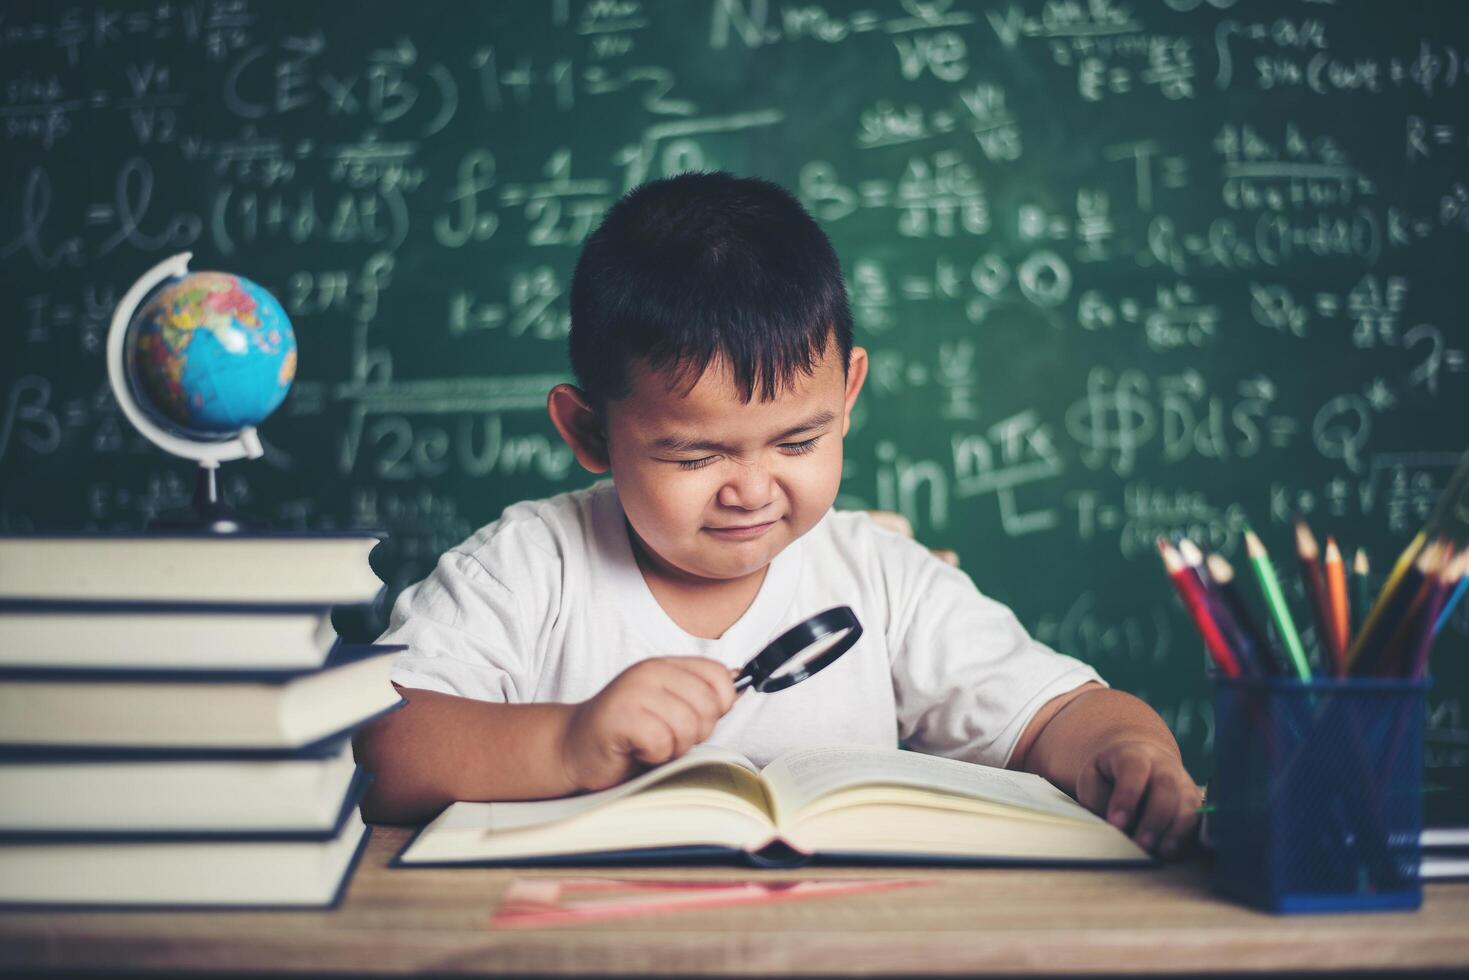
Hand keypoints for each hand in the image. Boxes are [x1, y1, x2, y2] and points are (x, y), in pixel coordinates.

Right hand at [559, 657, 735, 792]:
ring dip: (673, 747)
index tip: (696, 719)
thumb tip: (741, 683)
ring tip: (650, 745)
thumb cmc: (627, 736)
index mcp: (666, 666)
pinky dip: (654, 755)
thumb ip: (702, 697)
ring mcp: (633, 691)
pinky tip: (637, 750)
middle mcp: (650, 671)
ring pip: (687, 725)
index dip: (719, 706)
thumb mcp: (670, 709)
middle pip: (708, 706)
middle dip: (694, 734)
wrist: (574, 748)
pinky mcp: (619, 716)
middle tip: (667, 738)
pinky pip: (662, 741)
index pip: (719, 677)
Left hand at [1075, 739, 1201, 858]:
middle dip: (1154, 818)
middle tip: (1141, 844)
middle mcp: (1164, 766)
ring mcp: (1184, 784)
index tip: (1117, 822)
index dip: (1127, 795)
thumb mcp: (1093, 779)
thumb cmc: (1110, 776)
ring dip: (1175, 832)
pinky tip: (1172, 853)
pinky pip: (1198, 822)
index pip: (1134, 768)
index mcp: (1134, 754)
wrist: (1138, 763)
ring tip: (1160, 853)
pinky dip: (1187, 839)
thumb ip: (1099, 799)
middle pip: (1166, 786)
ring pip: (1188, 805)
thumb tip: (1116, 826)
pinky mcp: (1195, 803)